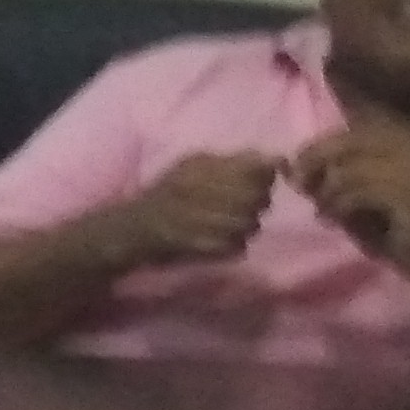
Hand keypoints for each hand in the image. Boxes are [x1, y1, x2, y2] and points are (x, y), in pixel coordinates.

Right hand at [95, 151, 278, 270]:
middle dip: (258, 198)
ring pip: (252, 223)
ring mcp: (206, 226)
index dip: (266, 172)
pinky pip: (239, 245)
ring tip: (230, 217)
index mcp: (202, 171)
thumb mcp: (194, 163)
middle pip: (259, 197)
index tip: (260, 175)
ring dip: (247, 221)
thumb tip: (274, 159)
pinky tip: (220, 234)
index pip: (259, 169)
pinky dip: (235, 240)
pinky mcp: (208, 250)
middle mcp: (204, 196)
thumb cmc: (167, 191)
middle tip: (243, 199)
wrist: (135, 229)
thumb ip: (233, 160)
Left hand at [288, 130, 409, 279]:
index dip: (314, 151)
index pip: (343, 134)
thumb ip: (323, 180)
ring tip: (325, 212)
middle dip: (314, 167)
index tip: (297, 175)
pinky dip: (338, 208)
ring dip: (326, 195)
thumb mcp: (347, 199)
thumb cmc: (386, 228)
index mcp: (395, 141)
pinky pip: (357, 193)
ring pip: (346, 172)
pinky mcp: (409, 193)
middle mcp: (406, 147)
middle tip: (304, 190)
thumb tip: (285, 163)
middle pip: (343, 145)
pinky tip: (334, 221)